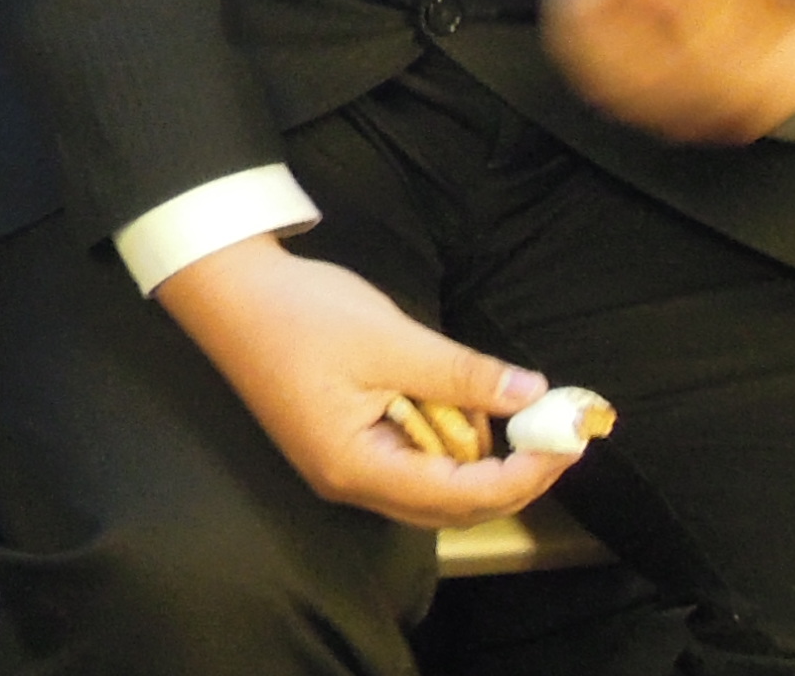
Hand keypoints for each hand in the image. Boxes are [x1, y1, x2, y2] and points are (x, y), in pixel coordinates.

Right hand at [155, 235, 580, 528]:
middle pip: (453, 504)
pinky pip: (411, 458)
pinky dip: (442, 433)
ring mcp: (344, 465)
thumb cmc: (300, 314)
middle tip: (552, 427)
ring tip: (481, 392)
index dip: (525, 473)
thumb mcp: (391, 339)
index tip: (569, 439)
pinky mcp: (342, 442)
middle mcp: (351, 482)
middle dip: (510, 470)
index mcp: (358, 466)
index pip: (463, 495)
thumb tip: (534, 395)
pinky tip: (443, 391)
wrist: (226, 289)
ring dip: (472, 448)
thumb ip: (462, 374)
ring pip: (434, 483)